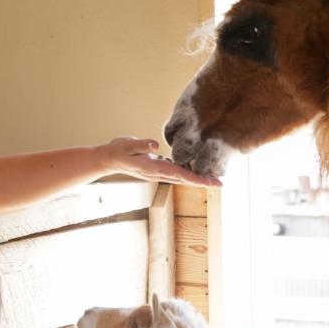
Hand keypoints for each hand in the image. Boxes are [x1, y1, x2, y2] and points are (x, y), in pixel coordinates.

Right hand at [97, 137, 221, 186]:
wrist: (107, 159)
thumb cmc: (117, 150)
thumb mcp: (127, 144)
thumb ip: (141, 144)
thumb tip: (155, 146)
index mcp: (155, 168)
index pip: (181, 175)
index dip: (198, 180)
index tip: (213, 183)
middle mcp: (158, 174)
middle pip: (185, 179)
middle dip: (203, 181)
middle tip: (220, 182)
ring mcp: (157, 173)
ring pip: (181, 177)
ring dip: (196, 178)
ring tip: (212, 177)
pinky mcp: (156, 169)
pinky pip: (176, 172)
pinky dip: (187, 173)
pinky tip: (194, 169)